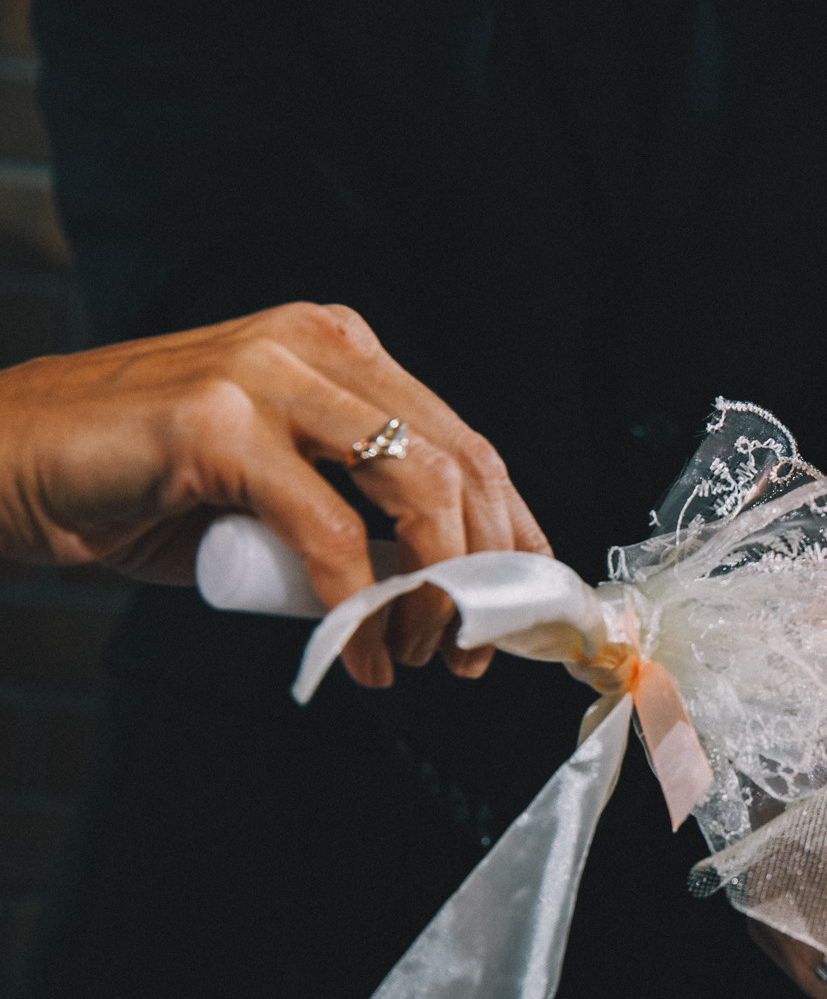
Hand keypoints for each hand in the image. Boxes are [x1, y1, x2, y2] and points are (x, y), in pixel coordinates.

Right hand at [0, 302, 550, 686]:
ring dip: (435, 588)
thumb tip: (435, 582)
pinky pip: (328, 529)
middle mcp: (316, 345)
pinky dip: (359, 605)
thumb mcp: (267, 491)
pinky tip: (358, 654)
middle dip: (487, 568)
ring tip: (420, 653)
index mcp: (340, 349)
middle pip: (458, 461)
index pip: (465, 441)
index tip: (524, 600)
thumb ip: (350, 511)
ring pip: (415, 485)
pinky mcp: (218, 421)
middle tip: (473, 649)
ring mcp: (267, 373)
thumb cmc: (129, 481)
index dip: (512, 527)